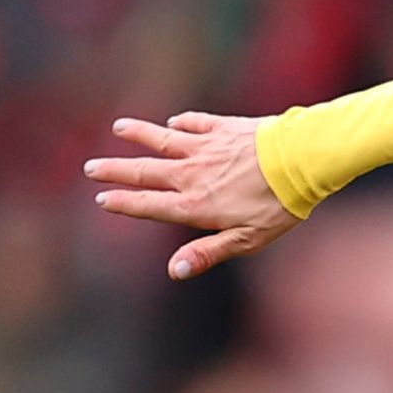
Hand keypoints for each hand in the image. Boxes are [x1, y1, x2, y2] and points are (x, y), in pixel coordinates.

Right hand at [86, 112, 292, 278]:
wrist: (300, 160)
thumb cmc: (278, 206)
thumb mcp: (246, 240)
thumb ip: (208, 253)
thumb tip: (174, 270)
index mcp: (195, 204)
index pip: (149, 205)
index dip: (124, 204)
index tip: (102, 199)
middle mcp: (192, 174)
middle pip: (145, 171)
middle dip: (115, 170)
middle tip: (91, 168)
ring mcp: (205, 148)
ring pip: (162, 140)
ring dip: (139, 134)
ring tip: (119, 128)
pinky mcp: (222, 128)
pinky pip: (194, 123)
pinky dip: (181, 123)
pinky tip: (173, 122)